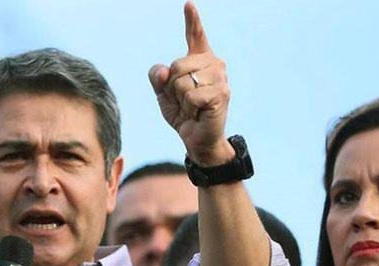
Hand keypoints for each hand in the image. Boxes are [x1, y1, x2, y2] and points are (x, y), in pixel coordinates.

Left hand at [149, 1, 234, 166]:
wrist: (196, 138)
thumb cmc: (183, 113)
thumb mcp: (163, 93)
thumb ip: (157, 77)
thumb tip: (163, 70)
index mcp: (199, 60)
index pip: (195, 36)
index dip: (192, 20)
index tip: (188, 4)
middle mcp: (213, 65)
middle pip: (177, 65)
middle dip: (172, 88)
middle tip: (184, 101)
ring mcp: (220, 79)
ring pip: (182, 81)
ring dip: (181, 100)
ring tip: (192, 107)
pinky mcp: (221, 94)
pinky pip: (191, 95)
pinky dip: (189, 108)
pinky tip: (198, 113)